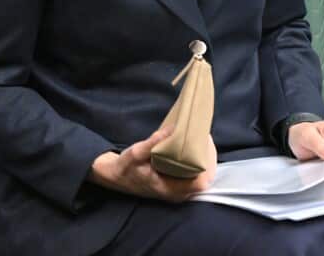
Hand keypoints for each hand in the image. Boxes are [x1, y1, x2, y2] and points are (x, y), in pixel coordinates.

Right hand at [88, 128, 216, 201]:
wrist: (114, 177)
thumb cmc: (125, 168)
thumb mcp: (136, 153)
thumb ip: (154, 143)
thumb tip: (173, 129)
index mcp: (170, 190)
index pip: (201, 182)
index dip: (208, 164)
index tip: (205, 144)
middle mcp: (177, 194)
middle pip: (206, 178)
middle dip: (209, 157)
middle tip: (204, 137)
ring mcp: (178, 191)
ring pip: (202, 176)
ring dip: (205, 158)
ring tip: (202, 139)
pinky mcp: (176, 185)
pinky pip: (195, 175)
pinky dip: (198, 161)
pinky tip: (196, 147)